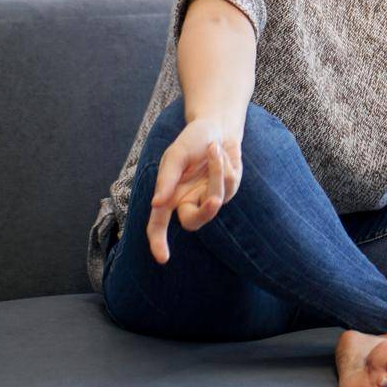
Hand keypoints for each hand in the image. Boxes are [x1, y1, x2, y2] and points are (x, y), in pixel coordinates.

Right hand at [146, 118, 243, 263]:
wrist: (216, 128)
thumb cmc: (191, 142)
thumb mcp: (175, 155)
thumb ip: (166, 179)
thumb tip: (157, 204)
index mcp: (169, 196)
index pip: (158, 225)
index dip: (158, 242)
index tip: (163, 258)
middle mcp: (188, 201)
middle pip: (193, 221)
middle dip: (206, 211)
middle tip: (214, 200)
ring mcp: (209, 197)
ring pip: (215, 197)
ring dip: (216, 170)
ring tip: (213, 148)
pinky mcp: (228, 190)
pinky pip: (229, 183)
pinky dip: (224, 165)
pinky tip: (221, 153)